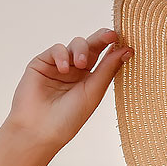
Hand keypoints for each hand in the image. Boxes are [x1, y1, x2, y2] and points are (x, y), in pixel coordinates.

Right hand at [6, 27, 131, 153]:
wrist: (39, 130)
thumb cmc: (68, 118)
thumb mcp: (93, 92)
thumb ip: (107, 69)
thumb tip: (127, 49)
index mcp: (90, 79)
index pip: (104, 57)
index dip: (113, 48)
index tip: (125, 42)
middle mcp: (76, 71)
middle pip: (91, 46)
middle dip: (101, 39)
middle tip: (110, 35)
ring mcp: (59, 66)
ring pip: (75, 44)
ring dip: (81, 50)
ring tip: (81, 64)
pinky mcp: (42, 63)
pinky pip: (56, 49)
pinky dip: (62, 55)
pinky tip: (64, 69)